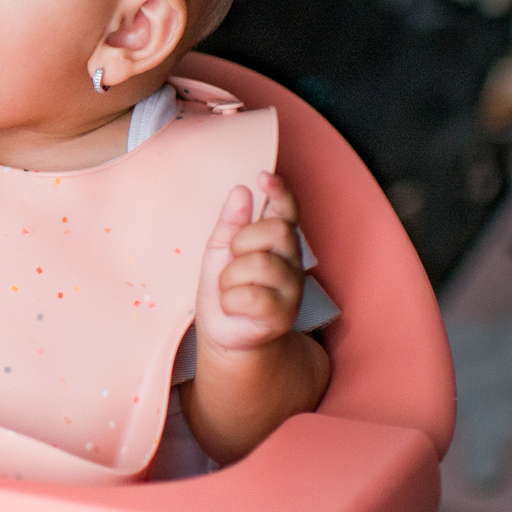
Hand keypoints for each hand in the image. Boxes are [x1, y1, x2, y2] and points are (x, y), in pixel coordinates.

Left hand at [194, 172, 303, 352]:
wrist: (224, 334)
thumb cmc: (225, 288)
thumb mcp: (219, 249)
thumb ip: (231, 221)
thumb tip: (241, 190)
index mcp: (277, 242)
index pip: (287, 210)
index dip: (280, 191)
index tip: (263, 177)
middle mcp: (291, 261)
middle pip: (278, 229)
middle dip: (244, 240)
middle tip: (233, 259)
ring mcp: (291, 289)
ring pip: (260, 263)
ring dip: (231, 276)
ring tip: (230, 288)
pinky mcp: (282, 315)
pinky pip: (252, 296)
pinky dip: (231, 301)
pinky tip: (235, 307)